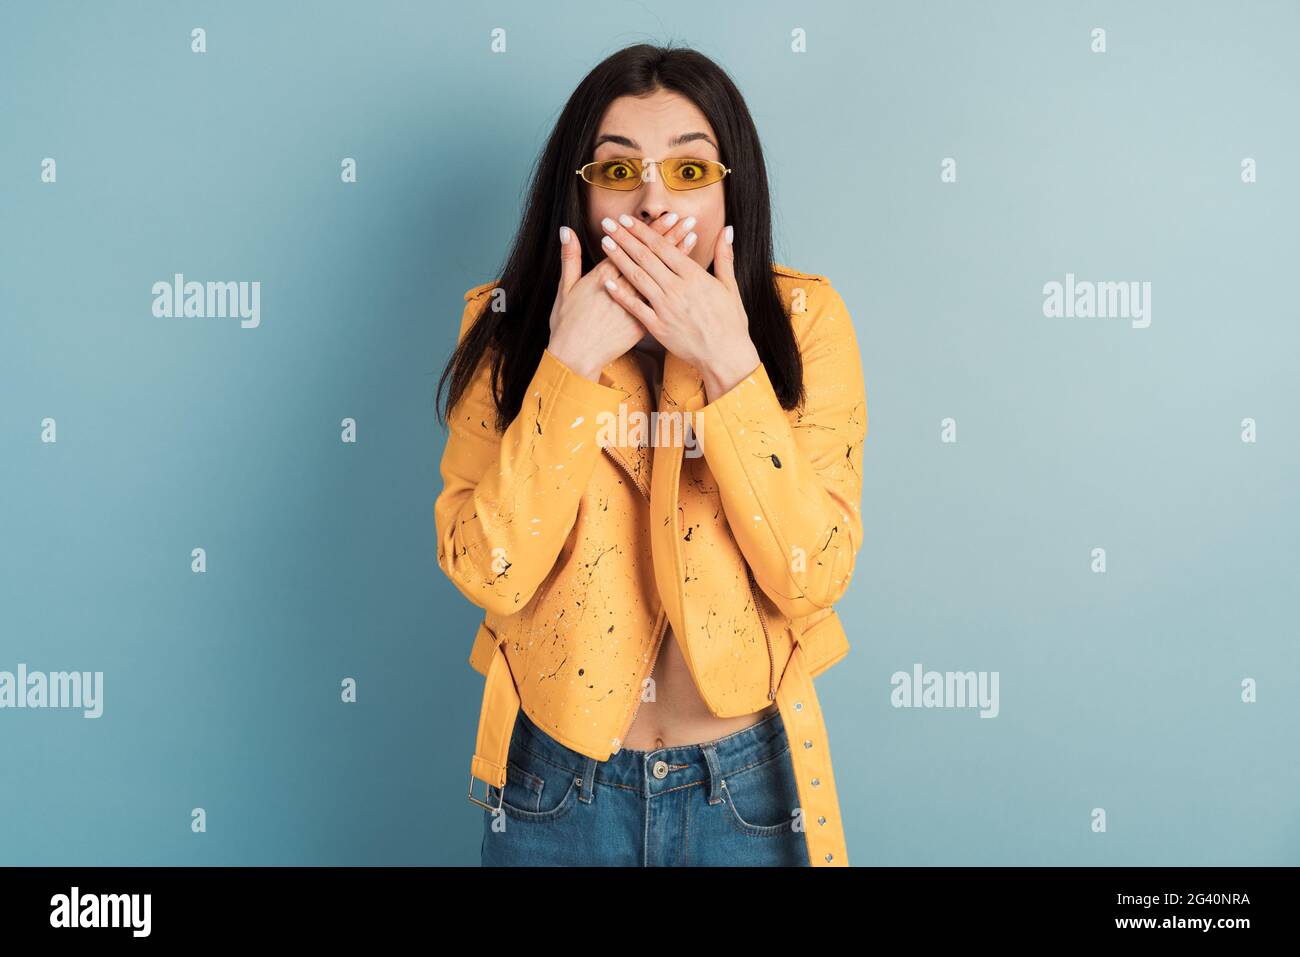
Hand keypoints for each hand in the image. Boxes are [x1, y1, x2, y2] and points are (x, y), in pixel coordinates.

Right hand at [546, 212, 694, 381]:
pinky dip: (675, 285)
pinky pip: (662, 301)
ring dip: (676, 255)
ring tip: (690, 236)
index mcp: (602, 277)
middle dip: (668, 236)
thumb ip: (569, 258)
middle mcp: (622, 289)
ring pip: (659, 276)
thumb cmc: (567, 324)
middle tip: (685, 218)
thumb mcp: (564, 289)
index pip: (630, 247)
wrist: (575, 357)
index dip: (647, 231)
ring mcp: (634, 307)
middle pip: (649, 258)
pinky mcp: (641, 324)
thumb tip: (566, 231)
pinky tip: (688, 272)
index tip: (664, 216)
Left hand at [596, 215, 760, 400]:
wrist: (726, 356)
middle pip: (645, 257)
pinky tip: (606, 281)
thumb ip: (725, 256)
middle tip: (608, 222)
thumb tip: (727, 229)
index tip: (627, 219)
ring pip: (637, 277)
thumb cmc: (731, 322)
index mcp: (694, 276)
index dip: (643, 231)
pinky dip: (620, 294)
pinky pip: (635, 308)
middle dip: (624, 238)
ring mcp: (666, 308)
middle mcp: (677, 288)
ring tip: (604, 242)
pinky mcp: (658, 327)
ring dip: (619, 258)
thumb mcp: (731, 286)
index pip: (663, 246)